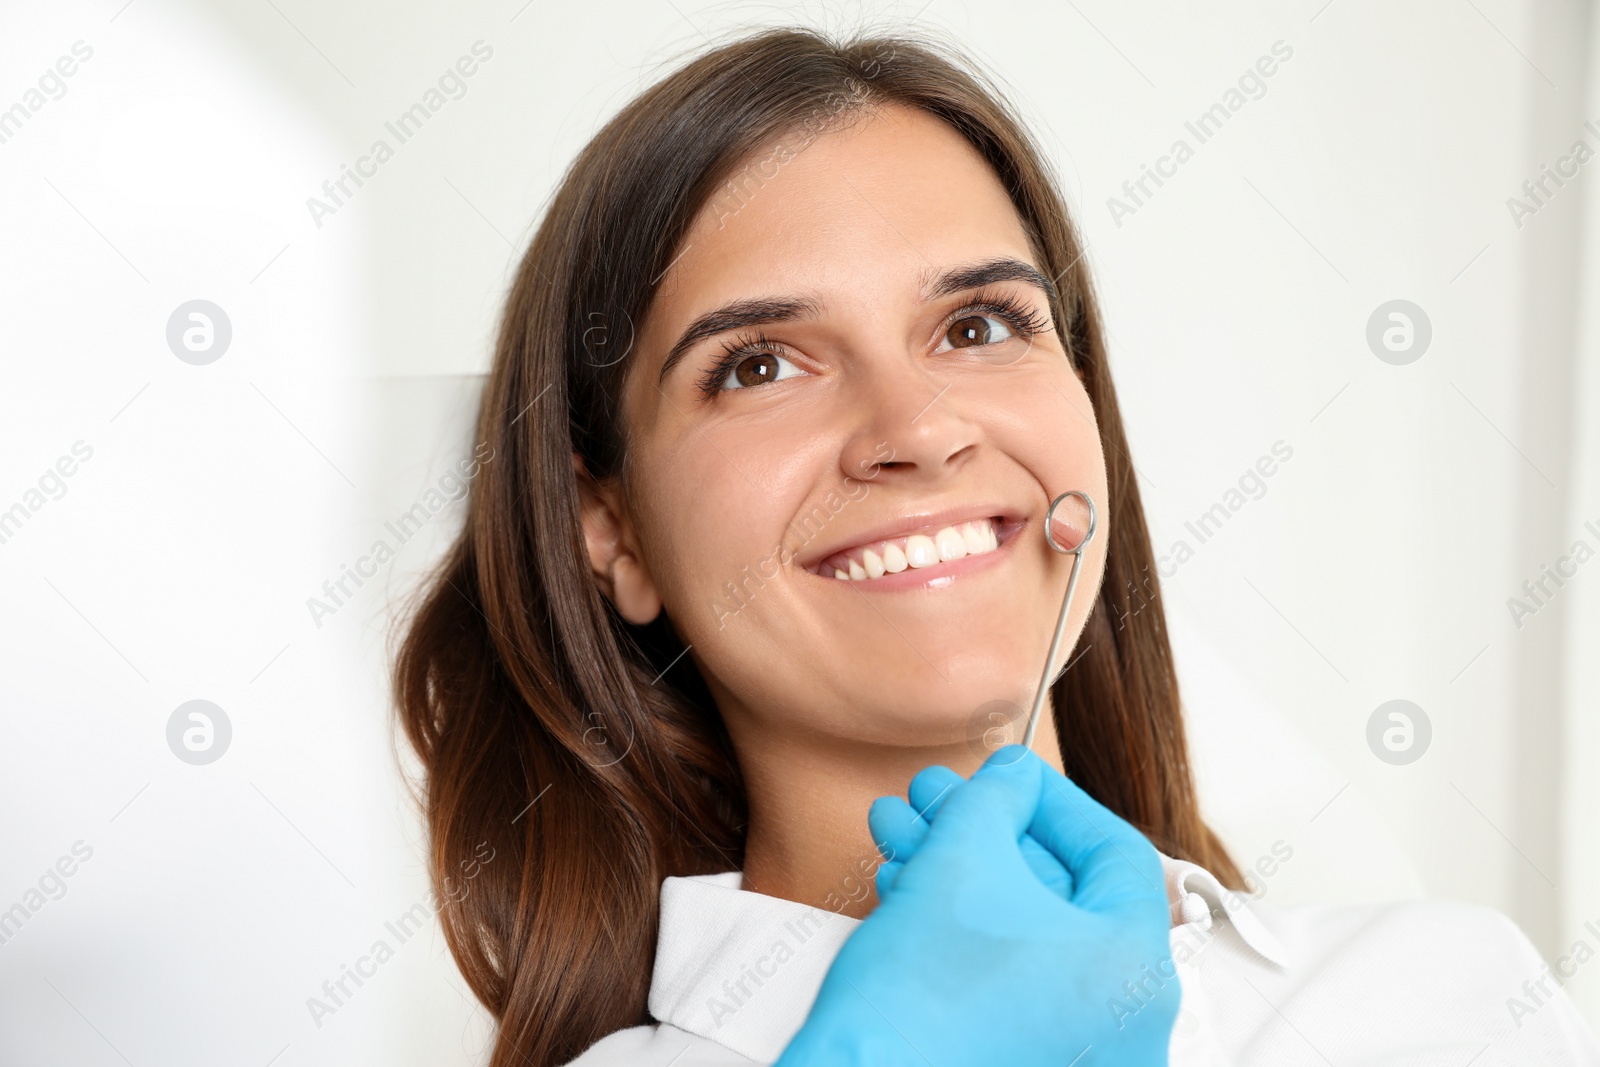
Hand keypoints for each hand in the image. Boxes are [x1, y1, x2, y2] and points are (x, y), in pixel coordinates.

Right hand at [774, 746, 1177, 1066]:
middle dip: (984, 831)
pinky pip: (1006, 979)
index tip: (1006, 776)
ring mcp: (1076, 1054)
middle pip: (1059, 892)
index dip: (1051, 798)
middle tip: (935, 798)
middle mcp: (1125, 1026)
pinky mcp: (1024, 1065)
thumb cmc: (917, 996)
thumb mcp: (962, 858)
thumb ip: (998, 797)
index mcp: (1136, 973)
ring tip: (900, 833)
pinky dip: (962, 929)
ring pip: (1022, 933)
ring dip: (958, 870)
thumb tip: (1013, 778)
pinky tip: (904, 888)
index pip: (1114, 853)